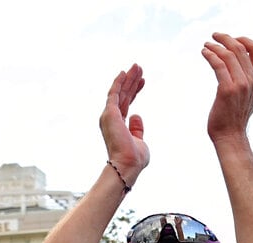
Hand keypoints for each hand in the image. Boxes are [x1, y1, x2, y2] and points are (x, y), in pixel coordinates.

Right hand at [99, 63, 148, 181]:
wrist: (128, 165)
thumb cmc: (134, 158)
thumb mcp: (140, 141)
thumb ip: (137, 129)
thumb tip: (137, 116)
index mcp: (118, 125)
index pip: (127, 103)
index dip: (134, 91)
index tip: (143, 81)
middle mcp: (111, 119)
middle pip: (123, 95)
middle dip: (132, 81)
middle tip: (140, 68)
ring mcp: (109, 115)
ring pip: (120, 92)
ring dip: (128, 79)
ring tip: (137, 67)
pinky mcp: (110, 113)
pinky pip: (114, 93)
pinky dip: (119, 82)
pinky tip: (125, 73)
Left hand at [202, 33, 252, 143]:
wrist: (231, 137)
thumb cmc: (235, 118)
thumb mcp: (249, 97)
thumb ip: (248, 82)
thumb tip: (241, 67)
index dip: (244, 40)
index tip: (231, 39)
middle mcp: (252, 81)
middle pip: (240, 49)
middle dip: (226, 38)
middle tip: (214, 36)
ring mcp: (241, 85)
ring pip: (229, 55)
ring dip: (215, 46)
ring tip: (206, 45)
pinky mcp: (227, 90)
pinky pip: (218, 65)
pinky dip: (210, 55)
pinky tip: (204, 52)